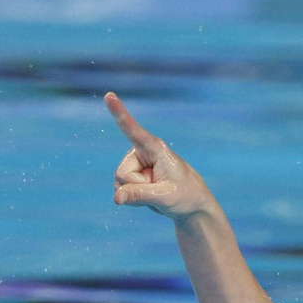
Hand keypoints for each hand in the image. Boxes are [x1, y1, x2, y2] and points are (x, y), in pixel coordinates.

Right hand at [105, 92, 215, 221]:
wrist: (192, 206)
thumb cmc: (185, 196)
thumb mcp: (164, 196)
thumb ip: (139, 195)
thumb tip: (116, 197)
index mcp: (156, 148)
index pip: (134, 130)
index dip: (119, 113)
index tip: (109, 95)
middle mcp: (143, 152)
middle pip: (123, 173)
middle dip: (137, 187)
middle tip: (159, 190)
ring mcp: (136, 164)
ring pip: (120, 182)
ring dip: (136, 193)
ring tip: (157, 191)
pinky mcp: (133, 175)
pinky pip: (121, 190)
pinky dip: (133, 197)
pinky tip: (150, 195)